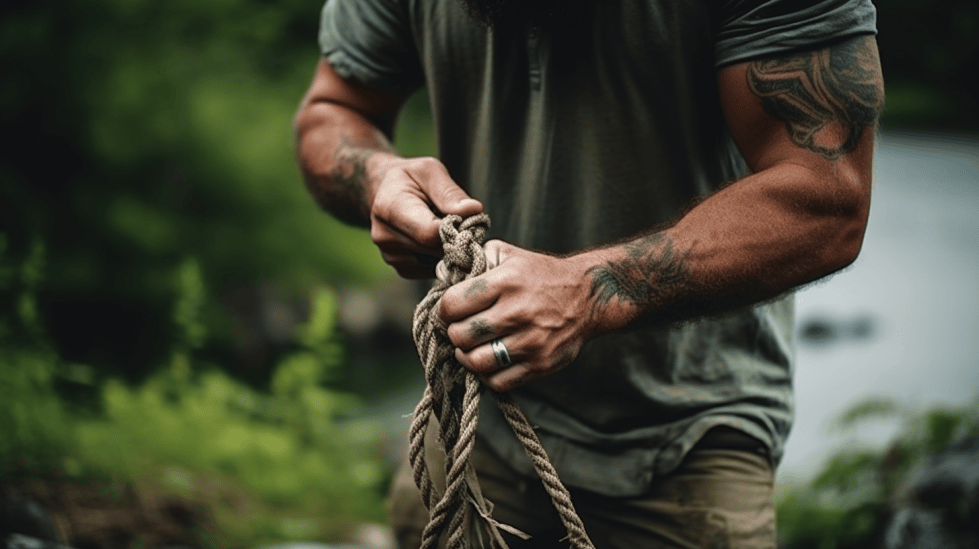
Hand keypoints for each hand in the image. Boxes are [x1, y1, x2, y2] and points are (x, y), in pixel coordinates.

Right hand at [369, 156, 482, 277]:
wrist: (386, 192)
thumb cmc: (411, 177)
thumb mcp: (430, 171)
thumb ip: (450, 192)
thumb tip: (473, 210)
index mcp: (389, 208)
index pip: (430, 233)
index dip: (456, 229)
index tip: (468, 218)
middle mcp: (385, 236)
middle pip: (436, 249)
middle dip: (456, 237)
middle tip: (461, 220)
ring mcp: (391, 256)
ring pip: (438, 261)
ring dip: (450, 247)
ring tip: (442, 225)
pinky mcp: (402, 269)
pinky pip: (434, 268)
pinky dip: (441, 256)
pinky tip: (434, 239)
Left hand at [438, 240, 601, 391]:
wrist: (587, 296)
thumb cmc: (540, 275)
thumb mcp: (508, 255)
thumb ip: (473, 262)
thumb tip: (440, 275)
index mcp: (506, 282)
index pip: (452, 304)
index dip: (445, 310)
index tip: (451, 311)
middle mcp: (517, 312)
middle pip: (460, 335)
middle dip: (454, 333)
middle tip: (461, 329)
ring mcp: (530, 341)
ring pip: (475, 362)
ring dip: (467, 356)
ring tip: (472, 347)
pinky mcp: (540, 364)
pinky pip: (498, 381)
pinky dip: (486, 374)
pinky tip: (489, 361)